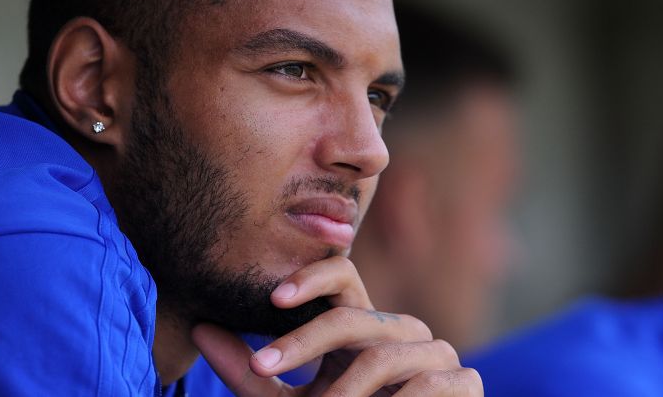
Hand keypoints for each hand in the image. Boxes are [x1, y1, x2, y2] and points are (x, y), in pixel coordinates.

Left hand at [192, 256, 482, 395]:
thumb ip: (249, 373)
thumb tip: (197, 327)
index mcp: (360, 328)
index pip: (341, 276)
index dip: (311, 278)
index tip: (274, 298)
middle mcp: (399, 331)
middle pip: (352, 318)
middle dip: (304, 342)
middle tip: (261, 369)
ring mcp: (436, 354)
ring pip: (383, 355)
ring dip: (341, 392)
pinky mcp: (465, 383)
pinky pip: (426, 384)